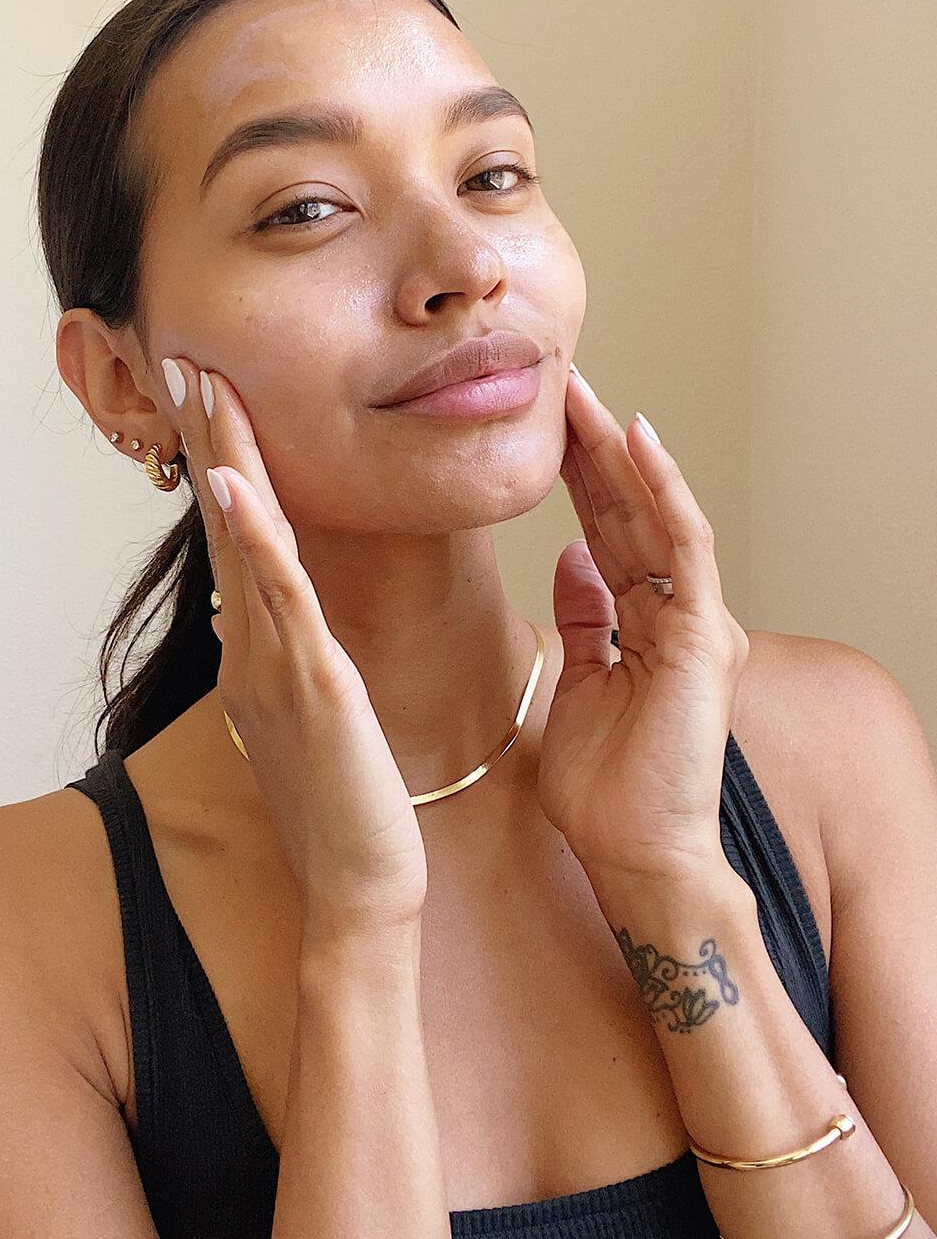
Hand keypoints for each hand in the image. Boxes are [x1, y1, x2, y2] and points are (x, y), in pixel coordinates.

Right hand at [161, 356, 426, 943]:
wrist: (358, 886)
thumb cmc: (343, 805)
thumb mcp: (306, 712)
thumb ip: (282, 652)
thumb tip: (253, 602)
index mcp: (257, 650)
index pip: (236, 537)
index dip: (220, 462)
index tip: (209, 395)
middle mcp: (252, 648)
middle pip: (227, 523)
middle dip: (208, 438)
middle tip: (186, 359)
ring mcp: (276, 665)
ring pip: (246, 543)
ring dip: (224, 460)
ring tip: (203, 387)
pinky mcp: (314, 687)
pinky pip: (281, 600)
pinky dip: (257, 539)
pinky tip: (237, 486)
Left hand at [536, 365, 750, 881]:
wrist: (634, 853)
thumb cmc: (607, 787)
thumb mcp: (580, 681)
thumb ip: (585, 616)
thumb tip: (573, 557)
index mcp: (642, 622)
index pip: (606, 531)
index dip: (574, 477)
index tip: (537, 428)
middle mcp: (674, 612)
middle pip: (629, 511)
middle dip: (591, 448)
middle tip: (556, 384)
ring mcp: (693, 620)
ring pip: (655, 514)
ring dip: (619, 453)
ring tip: (584, 396)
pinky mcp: (702, 634)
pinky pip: (683, 546)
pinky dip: (662, 490)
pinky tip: (634, 441)